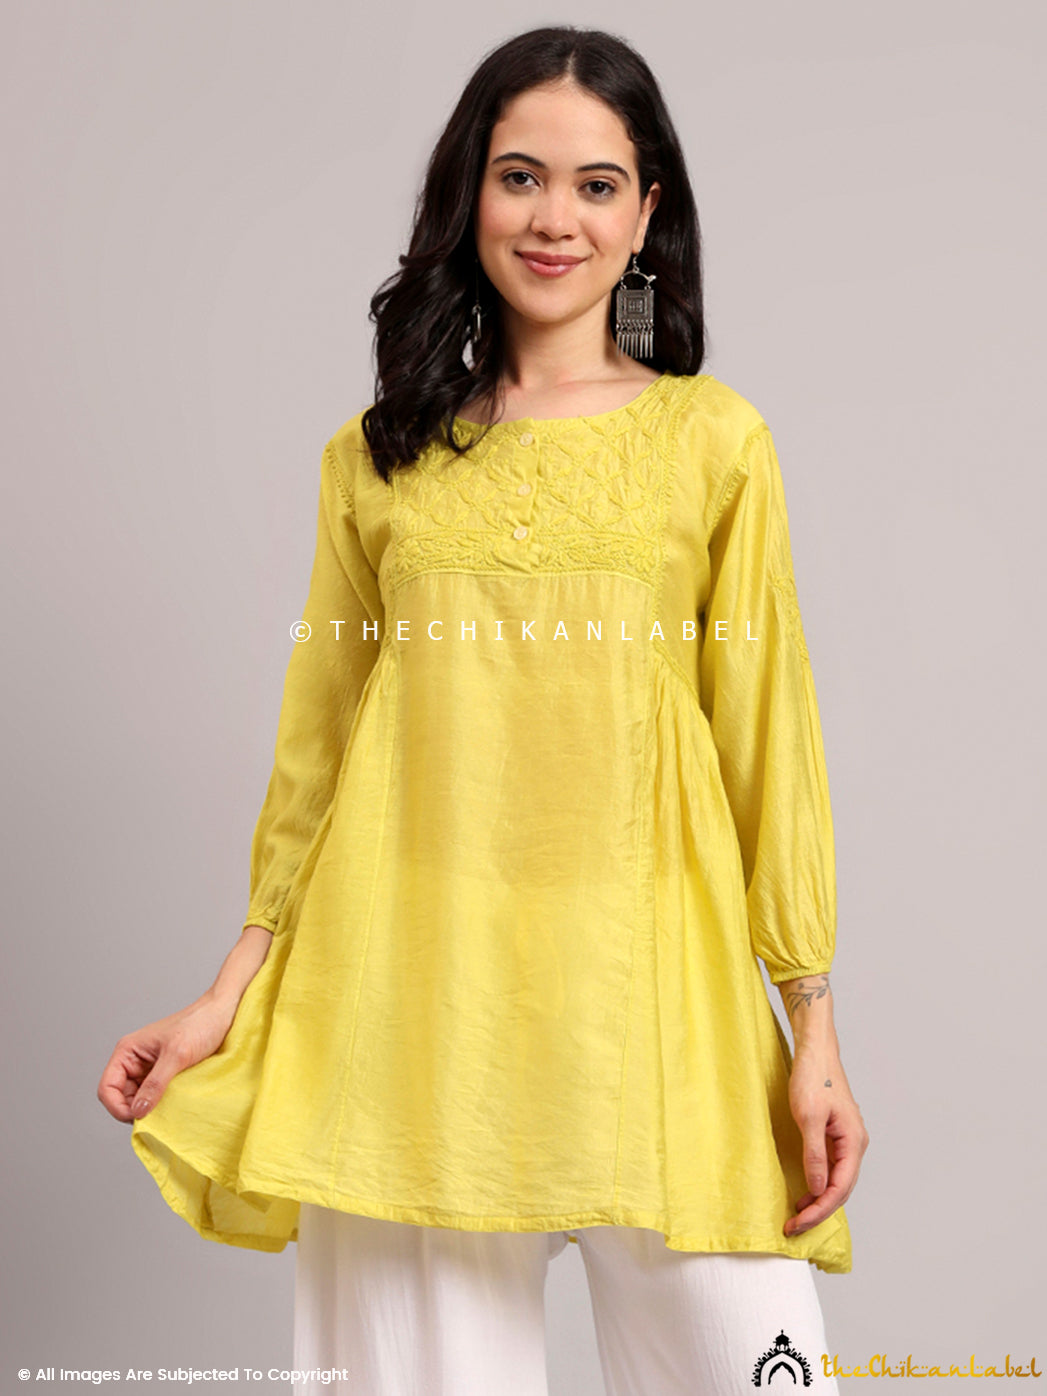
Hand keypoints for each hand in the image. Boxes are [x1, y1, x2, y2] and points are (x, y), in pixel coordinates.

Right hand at [97, 990, 236, 1122]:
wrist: (224, 1012)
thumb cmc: (200, 1024)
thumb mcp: (177, 1055)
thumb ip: (156, 1083)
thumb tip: (138, 1111)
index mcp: (127, 1051)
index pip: (107, 1088)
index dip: (117, 1107)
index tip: (139, 1118)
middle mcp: (134, 1060)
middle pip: (121, 1097)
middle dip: (134, 1110)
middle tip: (155, 1119)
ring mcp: (150, 1068)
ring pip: (138, 1098)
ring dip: (148, 1108)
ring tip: (166, 1112)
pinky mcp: (166, 1073)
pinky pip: (155, 1095)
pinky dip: (161, 1104)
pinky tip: (173, 1106)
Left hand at [783, 1041, 868, 1236]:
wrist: (815, 1051)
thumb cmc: (812, 1078)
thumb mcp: (808, 1117)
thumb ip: (814, 1154)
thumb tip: (818, 1189)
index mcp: (853, 1142)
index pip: (839, 1189)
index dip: (819, 1210)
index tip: (798, 1223)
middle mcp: (855, 1145)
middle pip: (841, 1190)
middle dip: (818, 1211)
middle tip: (793, 1227)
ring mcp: (846, 1140)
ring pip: (836, 1181)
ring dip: (818, 1200)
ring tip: (796, 1215)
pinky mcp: (835, 1135)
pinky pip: (830, 1168)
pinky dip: (818, 1184)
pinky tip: (804, 1191)